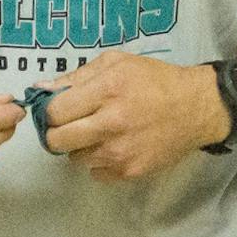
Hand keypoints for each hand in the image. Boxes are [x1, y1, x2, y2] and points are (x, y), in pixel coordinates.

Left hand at [42, 53, 228, 182]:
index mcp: (106, 91)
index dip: (50, 112)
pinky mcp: (131, 171)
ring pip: (75, 159)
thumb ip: (76, 76)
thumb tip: (40, 90)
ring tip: (99, 133)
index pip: (54, 112)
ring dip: (80, 148)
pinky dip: (99, 162)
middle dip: (56, 133)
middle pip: (56, 141)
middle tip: (70, 126)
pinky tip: (114, 147)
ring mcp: (121, 152)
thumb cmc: (154, 80)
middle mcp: (111, 124)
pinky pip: (96, 173)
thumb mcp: (116, 63)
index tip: (57, 110)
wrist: (196, 108)